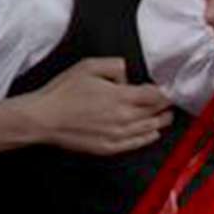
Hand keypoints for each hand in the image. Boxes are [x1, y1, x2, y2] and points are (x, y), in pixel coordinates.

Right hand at [22, 57, 172, 155]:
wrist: (41, 118)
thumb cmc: (62, 93)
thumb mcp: (90, 66)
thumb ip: (117, 66)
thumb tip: (129, 76)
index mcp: (122, 97)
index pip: (158, 96)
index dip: (167, 92)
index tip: (171, 89)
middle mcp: (123, 118)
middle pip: (157, 113)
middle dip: (166, 106)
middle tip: (171, 102)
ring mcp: (116, 135)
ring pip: (149, 129)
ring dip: (161, 122)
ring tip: (166, 115)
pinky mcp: (107, 147)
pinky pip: (135, 144)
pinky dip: (147, 138)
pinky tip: (152, 133)